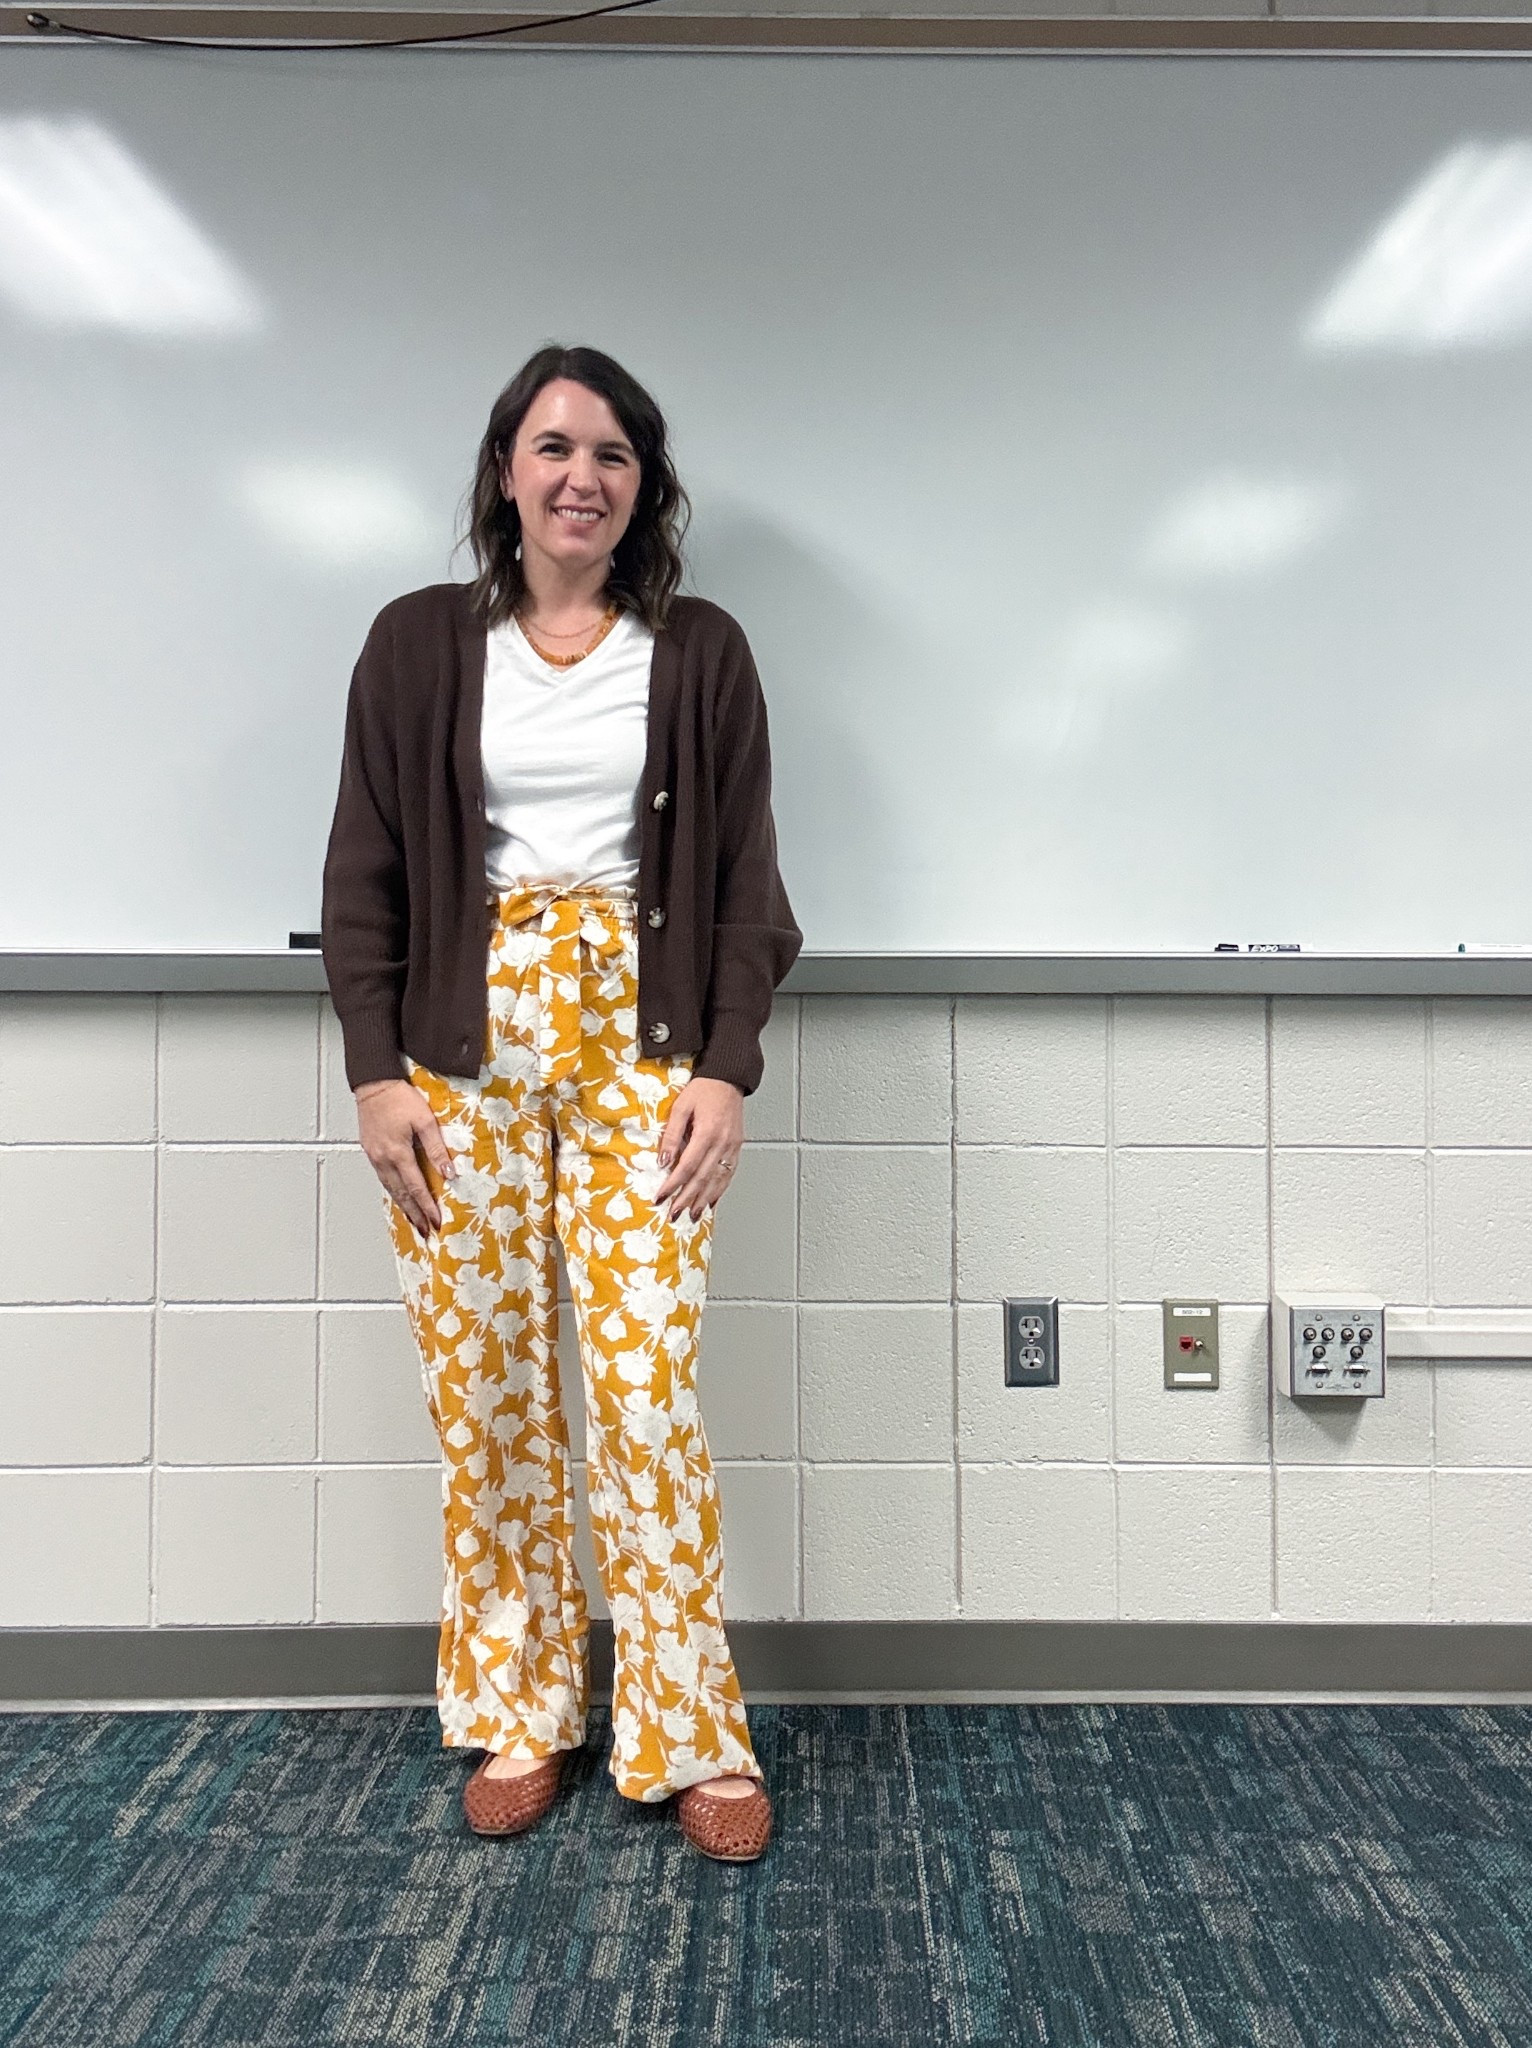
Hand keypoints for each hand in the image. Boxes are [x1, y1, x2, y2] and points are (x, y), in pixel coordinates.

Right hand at [355, 1077, 455, 1239]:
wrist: (374, 1084)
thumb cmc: (400, 1098)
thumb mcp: (425, 1120)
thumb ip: (437, 1148)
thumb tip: (448, 1172)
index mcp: (398, 1153)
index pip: (417, 1188)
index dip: (428, 1207)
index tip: (437, 1222)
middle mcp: (384, 1160)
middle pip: (402, 1195)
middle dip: (415, 1215)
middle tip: (425, 1232)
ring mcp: (375, 1157)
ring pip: (391, 1189)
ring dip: (403, 1207)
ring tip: (414, 1223)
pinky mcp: (371, 1152)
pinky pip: (383, 1179)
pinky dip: (393, 1193)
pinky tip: (399, 1197)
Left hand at [656, 1076, 743, 1222]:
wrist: (728, 1077)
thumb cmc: (704, 1089)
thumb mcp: (681, 1106)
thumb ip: (672, 1134)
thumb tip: (664, 1160)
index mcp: (707, 1132)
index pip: (688, 1166)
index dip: (674, 1184)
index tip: (661, 1197)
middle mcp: (722, 1143)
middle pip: (703, 1178)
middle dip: (687, 1199)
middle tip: (674, 1214)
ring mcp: (732, 1147)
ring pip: (718, 1180)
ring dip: (704, 1200)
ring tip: (692, 1215)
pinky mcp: (736, 1147)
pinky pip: (729, 1174)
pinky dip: (720, 1190)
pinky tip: (711, 1202)